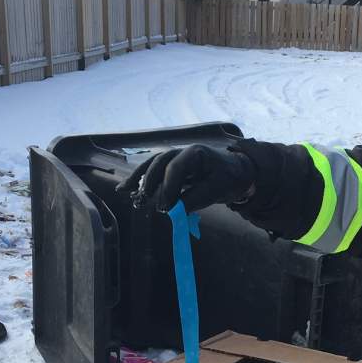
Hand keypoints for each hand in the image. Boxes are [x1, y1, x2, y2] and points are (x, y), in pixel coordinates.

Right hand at [120, 144, 256, 212]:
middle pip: (160, 163)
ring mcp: (175, 159)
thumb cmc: (229, 178)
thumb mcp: (218, 189)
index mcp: (196, 153)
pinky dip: (139, 180)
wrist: (236, 171)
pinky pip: (152, 171)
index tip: (165, 208)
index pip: (175, 167)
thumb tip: (175, 210)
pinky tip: (125, 189)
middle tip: (145, 202)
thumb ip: (196, 198)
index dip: (168, 188)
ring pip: (152, 165)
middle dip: (151, 183)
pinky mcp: (170, 168)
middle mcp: (182, 153)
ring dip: (139, 180)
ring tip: (127, 193)